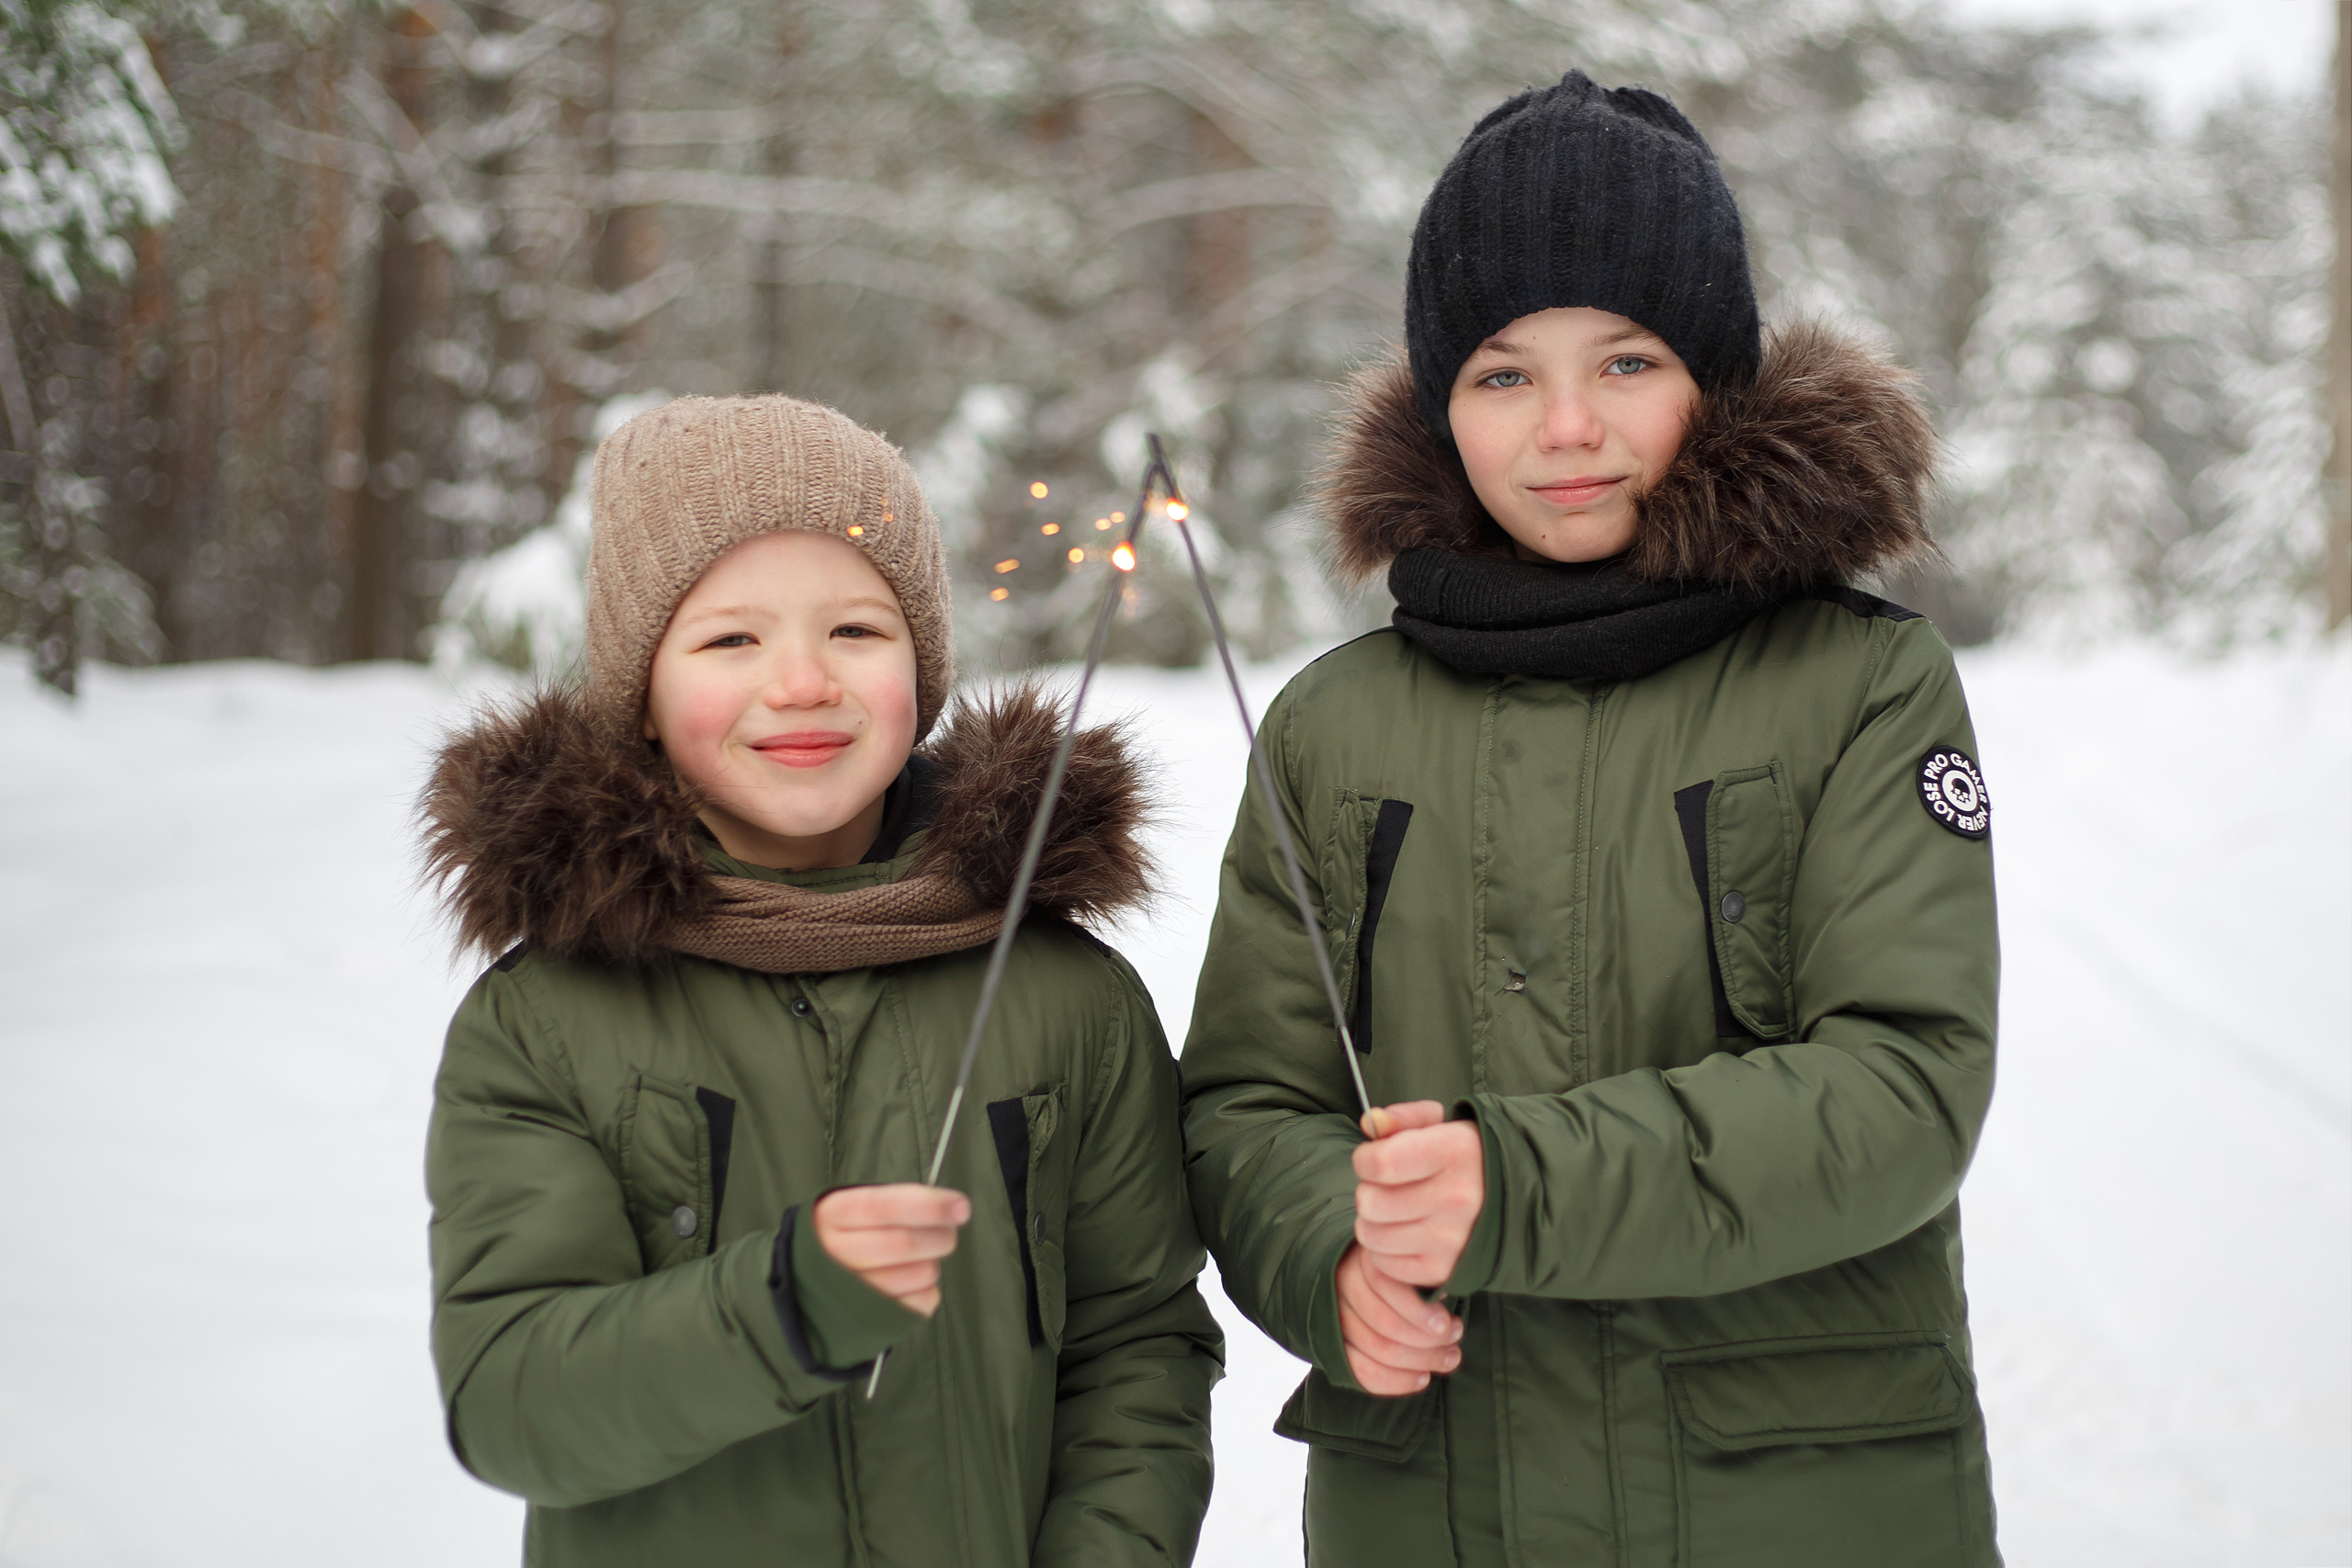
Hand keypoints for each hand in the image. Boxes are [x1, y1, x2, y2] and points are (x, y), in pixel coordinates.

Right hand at [811, 1184, 970, 1316]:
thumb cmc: (849, 1234)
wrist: (810, 1281)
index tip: (962, 1207)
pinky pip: (922, 1302)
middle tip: (948, 1232)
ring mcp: (851, 1293)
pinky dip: (928, 1290)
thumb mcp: (857, 1207)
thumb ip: (899, 1202)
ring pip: (918, 1274)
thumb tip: (952, 1207)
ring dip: (932, 1263)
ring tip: (919, 1259)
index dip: (928, 1206)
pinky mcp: (871, 1321)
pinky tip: (912, 1283)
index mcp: (833, 1215)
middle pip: (904, 1244)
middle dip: (940, 1236)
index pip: (884, 1207)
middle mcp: (835, 1254)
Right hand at [1335, 1241, 1462, 1394]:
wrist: (1368, 1283)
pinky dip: (1396, 1381)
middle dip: (1427, 1340)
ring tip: (1449, 1359)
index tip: (1448, 1323)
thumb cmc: (1406, 1274)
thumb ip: (1424, 1278)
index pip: (1384, 1286)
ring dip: (1420, 1360)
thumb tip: (1443, 1296)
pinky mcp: (1338, 1347)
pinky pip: (1363, 1373)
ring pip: (1377, 1349)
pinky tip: (1423, 1378)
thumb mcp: (1413, 1265)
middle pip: (1384, 1322)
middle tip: (1455, 1343)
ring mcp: (1337, 1319)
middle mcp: (1343, 1288)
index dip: (1417, 1310)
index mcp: (1363, 1261)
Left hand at [1352, 1100, 1482, 1289]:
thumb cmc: (1463, 1159)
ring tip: (1393, 1211)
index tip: (1373, 1158)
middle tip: (1387, 1187)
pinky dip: (1384, 1251)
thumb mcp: (1441, 1126)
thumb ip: (1404, 1118)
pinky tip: (1403, 1234)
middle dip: (1369, 1191)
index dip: (1365, 1159)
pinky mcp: (1443, 1270)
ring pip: (1371, 1235)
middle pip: (1370, 1202)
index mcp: (1456, 1152)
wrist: (1510, 1202)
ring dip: (1372, 1222)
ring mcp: (1451, 1239)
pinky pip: (1383, 1264)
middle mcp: (1457, 1198)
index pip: (1381, 1163)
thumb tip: (1372, 1122)